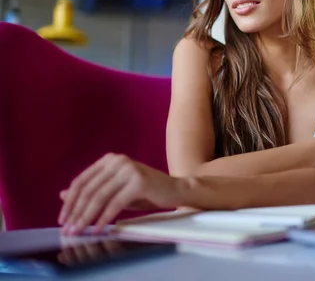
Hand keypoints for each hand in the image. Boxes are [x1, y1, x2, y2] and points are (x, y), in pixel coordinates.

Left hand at [58, 153, 185, 235]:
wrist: (174, 190)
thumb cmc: (145, 192)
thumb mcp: (115, 191)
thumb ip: (92, 191)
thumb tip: (62, 195)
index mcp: (110, 160)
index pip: (82, 181)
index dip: (70, 201)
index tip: (63, 219)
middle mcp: (118, 160)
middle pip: (89, 189)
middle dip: (76, 212)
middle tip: (69, 229)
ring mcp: (129, 169)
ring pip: (100, 196)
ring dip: (87, 217)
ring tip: (80, 231)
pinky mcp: (139, 181)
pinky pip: (115, 203)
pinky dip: (105, 218)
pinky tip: (99, 228)